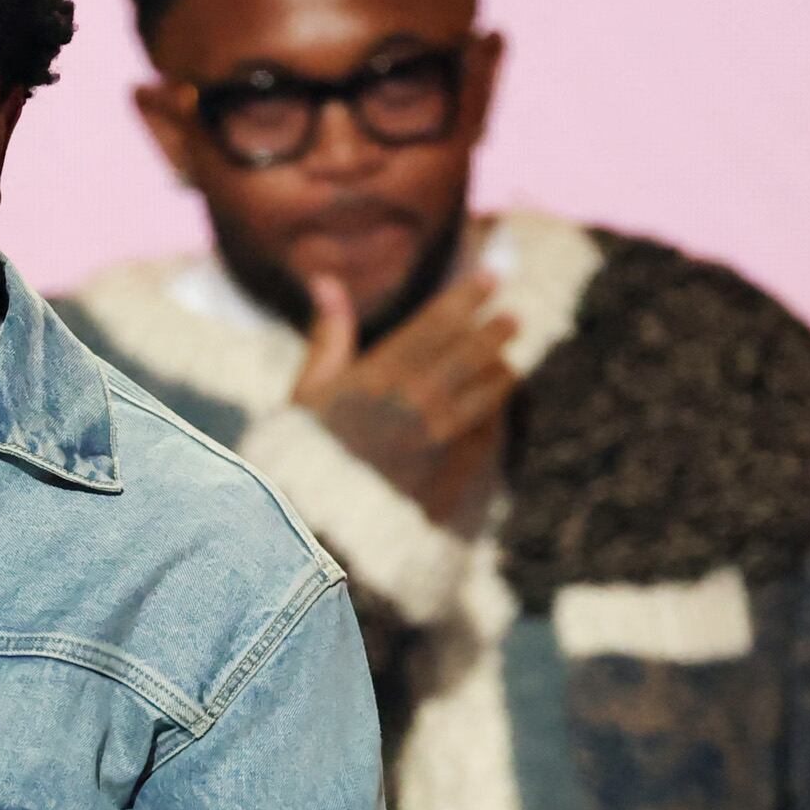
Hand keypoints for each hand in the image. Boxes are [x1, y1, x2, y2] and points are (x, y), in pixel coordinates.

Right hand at [292, 262, 517, 531]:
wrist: (310, 529)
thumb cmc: (299, 458)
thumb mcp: (305, 392)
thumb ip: (328, 335)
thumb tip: (327, 280)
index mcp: (378, 375)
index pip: (436, 323)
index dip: (468, 297)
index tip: (491, 279)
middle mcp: (414, 402)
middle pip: (471, 353)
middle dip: (495, 332)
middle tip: (511, 319)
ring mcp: (436, 441)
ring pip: (485, 394)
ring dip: (499, 374)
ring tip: (505, 366)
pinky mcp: (448, 474)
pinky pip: (484, 435)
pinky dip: (492, 418)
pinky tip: (493, 414)